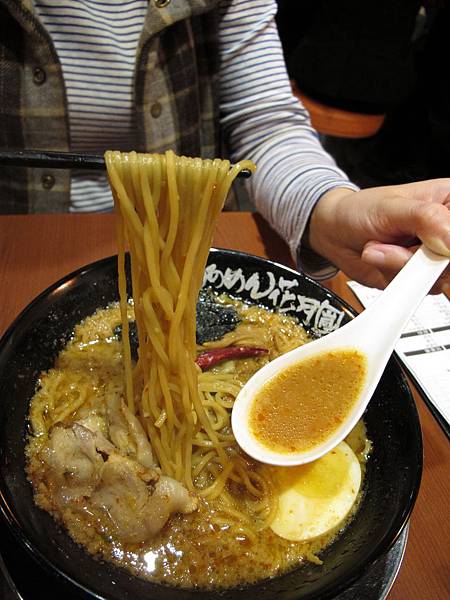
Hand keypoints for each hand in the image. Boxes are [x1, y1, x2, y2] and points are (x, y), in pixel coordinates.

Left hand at [308, 179, 449, 291]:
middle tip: (395, 244)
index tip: (435, 247)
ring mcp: (433, 257)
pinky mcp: (419, 278)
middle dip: (419, 256)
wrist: (334, 232)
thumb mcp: (392, 207)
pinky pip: (418, 289)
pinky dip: (394, 276)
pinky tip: (382, 258)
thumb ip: (426, 220)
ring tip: (381, 247)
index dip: (448, 244)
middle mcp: (447, 231)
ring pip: (439, 278)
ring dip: (401, 266)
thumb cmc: (360, 211)